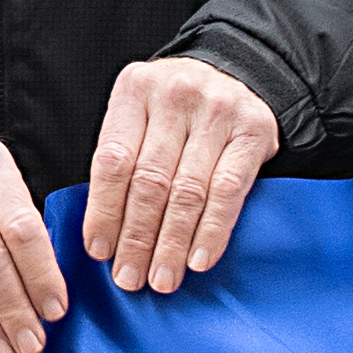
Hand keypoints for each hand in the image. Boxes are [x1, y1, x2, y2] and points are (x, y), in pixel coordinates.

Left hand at [79, 52, 290, 291]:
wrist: (237, 74)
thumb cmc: (176, 108)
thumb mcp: (140, 115)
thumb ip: (123, 159)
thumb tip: (104, 236)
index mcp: (135, 90)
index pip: (113, 161)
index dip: (104, 212)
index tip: (100, 252)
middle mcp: (174, 95)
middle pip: (150, 181)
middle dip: (137, 238)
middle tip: (130, 278)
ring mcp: (217, 111)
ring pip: (187, 191)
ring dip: (172, 244)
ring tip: (162, 278)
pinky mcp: (252, 131)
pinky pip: (228, 191)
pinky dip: (211, 231)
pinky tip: (198, 260)